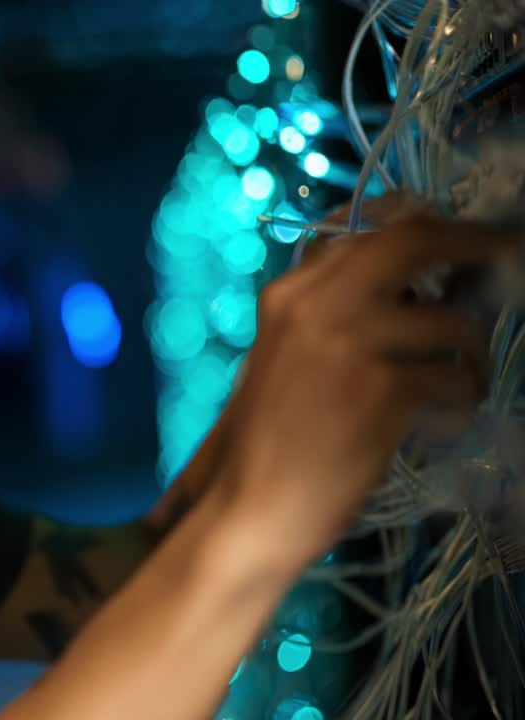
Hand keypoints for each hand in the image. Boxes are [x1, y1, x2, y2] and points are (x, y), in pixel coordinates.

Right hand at [218, 196, 515, 571]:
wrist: (250, 504)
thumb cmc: (267, 437)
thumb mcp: (289, 356)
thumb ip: (335, 313)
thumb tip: (417, 288)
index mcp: (289, 294)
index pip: (367, 230)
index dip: (425, 226)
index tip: (458, 238)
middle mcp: (318, 303)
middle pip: (414, 243)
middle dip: (472, 247)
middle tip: (505, 261)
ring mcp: (352, 343)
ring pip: (451, 321)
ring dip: (470, 356)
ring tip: (458, 385)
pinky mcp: (385, 389)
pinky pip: (457, 380)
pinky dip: (461, 402)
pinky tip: (440, 422)